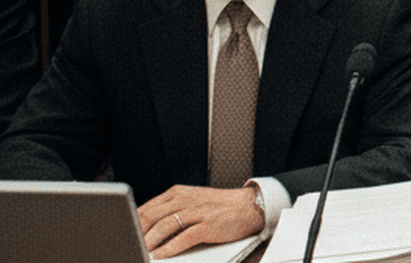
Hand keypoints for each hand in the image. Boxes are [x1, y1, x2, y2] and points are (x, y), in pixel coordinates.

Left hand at [137, 184, 264, 258]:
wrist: (251, 205)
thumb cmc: (219, 207)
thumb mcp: (191, 202)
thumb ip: (170, 211)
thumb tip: (144, 228)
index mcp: (177, 193)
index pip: (145, 208)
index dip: (130, 225)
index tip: (121, 236)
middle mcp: (185, 199)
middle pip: (150, 217)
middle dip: (135, 234)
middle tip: (127, 246)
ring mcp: (197, 211)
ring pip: (163, 227)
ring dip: (148, 243)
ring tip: (140, 252)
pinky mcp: (209, 224)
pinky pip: (183, 238)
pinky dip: (168, 249)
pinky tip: (161, 255)